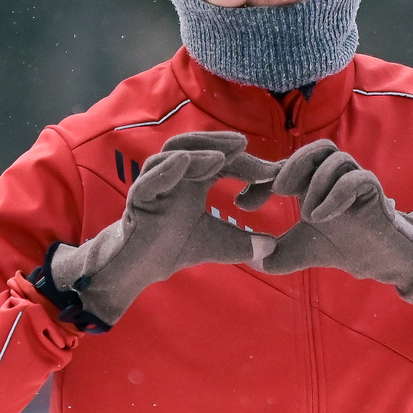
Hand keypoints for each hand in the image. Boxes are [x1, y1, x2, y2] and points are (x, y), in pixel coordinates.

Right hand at [49, 131, 276, 323]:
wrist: (142, 268)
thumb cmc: (176, 246)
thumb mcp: (220, 243)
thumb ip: (246, 242)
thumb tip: (274, 249)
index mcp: (195, 180)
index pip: (221, 161)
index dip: (245, 163)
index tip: (271, 170)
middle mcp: (175, 175)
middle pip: (197, 146)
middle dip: (220, 144)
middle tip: (244, 145)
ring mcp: (155, 183)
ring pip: (172, 155)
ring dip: (197, 152)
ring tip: (220, 156)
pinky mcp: (138, 199)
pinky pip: (149, 179)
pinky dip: (166, 169)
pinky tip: (183, 162)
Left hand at [256, 140, 412, 302]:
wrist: (371, 259)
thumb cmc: (333, 247)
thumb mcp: (294, 253)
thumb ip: (270, 255)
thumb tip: (248, 260)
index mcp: (310, 182)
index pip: (284, 167)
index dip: (261, 181)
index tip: (243, 205)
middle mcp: (332, 175)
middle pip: (313, 150)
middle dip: (292, 165)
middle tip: (277, 190)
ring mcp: (354, 178)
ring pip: (336, 159)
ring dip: (317, 183)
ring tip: (307, 215)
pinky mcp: (373, 190)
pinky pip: (356, 179)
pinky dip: (336, 194)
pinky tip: (320, 217)